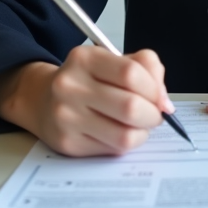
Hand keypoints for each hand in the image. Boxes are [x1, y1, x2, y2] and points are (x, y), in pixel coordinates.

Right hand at [0, 47, 172, 156]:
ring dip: (142, 133)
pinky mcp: (68, 143)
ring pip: (124, 135)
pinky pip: (112, 149)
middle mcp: (70, 86)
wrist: (43, 99)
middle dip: (152, 115)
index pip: (131, 74)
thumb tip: (165, 102)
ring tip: (139, 125)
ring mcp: (66, 117)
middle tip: (154, 114)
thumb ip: (147, 68)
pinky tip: (119, 132)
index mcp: (85, 59)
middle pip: (130, 107)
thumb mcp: (113, 60)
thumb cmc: (88, 79)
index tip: (160, 97)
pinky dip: (125, 143)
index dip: (154, 89)